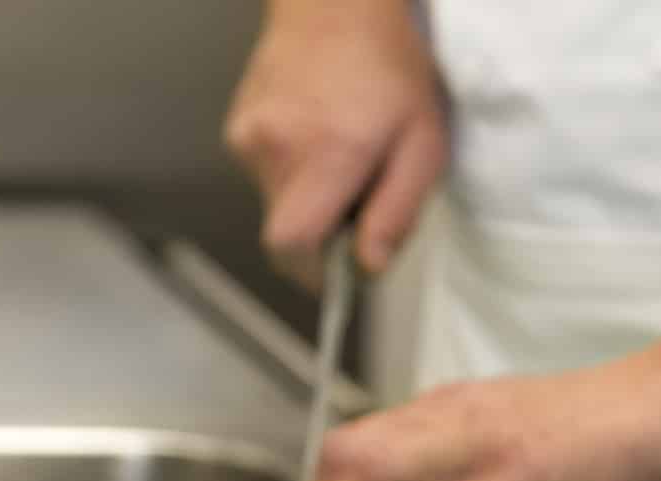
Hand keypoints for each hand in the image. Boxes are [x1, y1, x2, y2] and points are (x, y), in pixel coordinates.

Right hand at [223, 0, 446, 286]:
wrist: (334, 5)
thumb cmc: (389, 69)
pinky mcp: (237, 130)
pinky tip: (314, 135)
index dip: (312, 274)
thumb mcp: (423, 144)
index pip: (292, 245)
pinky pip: (264, 175)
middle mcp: (278, 149)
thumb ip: (397, 211)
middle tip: (354, 197)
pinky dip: (292, 171)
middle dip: (320, 233)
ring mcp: (249, 137)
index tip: (338, 271)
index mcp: (327, 155)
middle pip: (285, 233)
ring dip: (307, 198)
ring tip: (337, 154)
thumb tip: (369, 268)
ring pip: (275, 204)